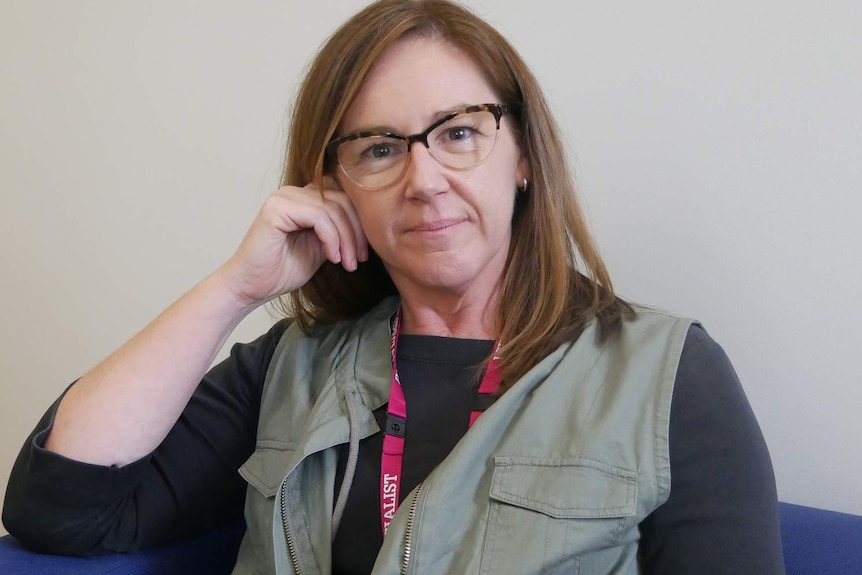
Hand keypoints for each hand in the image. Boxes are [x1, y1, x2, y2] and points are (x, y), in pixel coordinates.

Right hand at [215, 178, 368, 307]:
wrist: (251, 287)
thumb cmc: (281, 271)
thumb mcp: (321, 249)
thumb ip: (337, 233)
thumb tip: (368, 228)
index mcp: (303, 199)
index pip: (343, 197)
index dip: (359, 222)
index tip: (363, 253)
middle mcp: (294, 192)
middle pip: (342, 200)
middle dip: (357, 232)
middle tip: (359, 259)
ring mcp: (284, 198)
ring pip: (333, 209)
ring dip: (347, 239)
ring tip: (348, 263)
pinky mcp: (277, 209)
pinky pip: (319, 216)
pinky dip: (331, 239)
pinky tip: (332, 258)